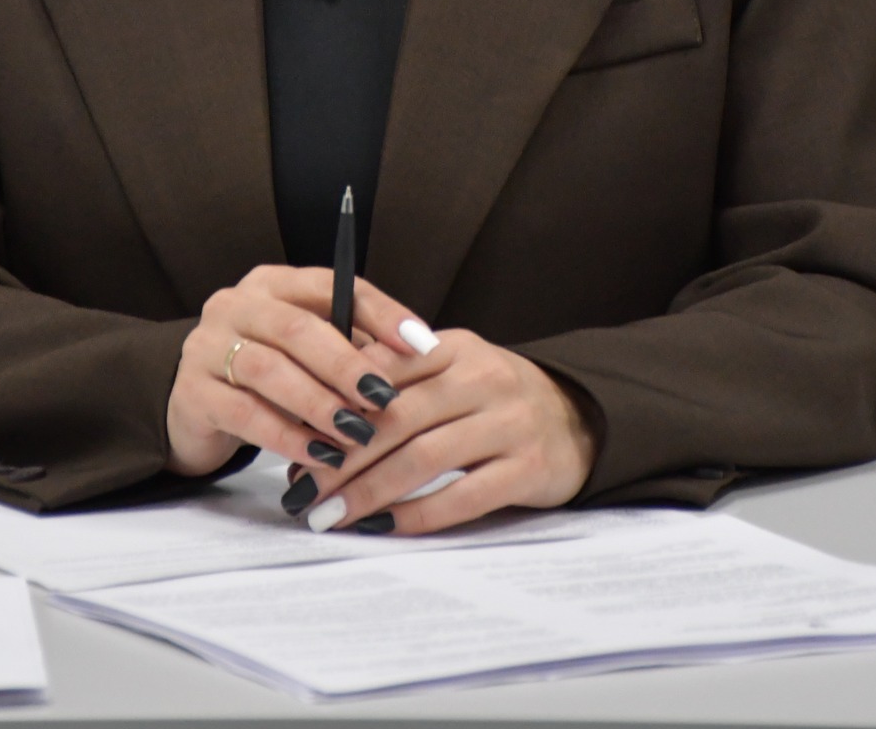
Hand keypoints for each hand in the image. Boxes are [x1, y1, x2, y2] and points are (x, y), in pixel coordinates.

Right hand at [165, 265, 434, 478]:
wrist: (193, 406)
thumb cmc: (266, 376)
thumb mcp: (304, 352)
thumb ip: (349, 346)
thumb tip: (415, 358)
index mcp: (270, 284)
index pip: (330, 285)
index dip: (379, 313)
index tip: (420, 344)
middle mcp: (235, 305)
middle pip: (297, 327)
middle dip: (347, 365)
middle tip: (384, 398)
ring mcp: (206, 347)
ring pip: (269, 369)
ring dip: (319, 403)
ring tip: (356, 433)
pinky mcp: (192, 393)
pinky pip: (244, 413)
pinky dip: (287, 436)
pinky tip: (319, 455)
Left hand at [283, 329, 596, 534]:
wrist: (578, 417)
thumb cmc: (495, 396)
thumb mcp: (453, 365)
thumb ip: (400, 375)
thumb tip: (322, 396)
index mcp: (454, 347)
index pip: (384, 372)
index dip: (335, 405)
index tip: (298, 436)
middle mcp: (481, 379)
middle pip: (396, 419)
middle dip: (342, 457)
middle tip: (303, 490)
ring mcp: (507, 423)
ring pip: (423, 459)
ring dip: (369, 491)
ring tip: (330, 515)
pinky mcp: (526, 468)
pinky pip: (461, 497)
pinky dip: (416, 515)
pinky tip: (382, 528)